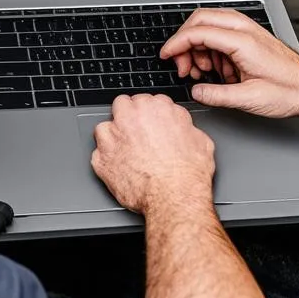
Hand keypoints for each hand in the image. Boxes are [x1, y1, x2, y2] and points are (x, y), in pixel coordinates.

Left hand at [91, 94, 214, 214]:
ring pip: (105, 127)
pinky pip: (97, 153)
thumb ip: (183, 126)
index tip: (151, 123)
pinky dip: (106, 159)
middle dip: (128, 116)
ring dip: (113, 137)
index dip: (149, 114)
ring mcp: (112, 137)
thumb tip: (181, 126)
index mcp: (155, 108)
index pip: (146, 100)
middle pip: (122, 105)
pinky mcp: (101, 159)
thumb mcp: (200, 140)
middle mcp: (130, 118)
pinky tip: (119, 167)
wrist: (174, 197)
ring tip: (125, 151)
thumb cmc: (188, 172)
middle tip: (137, 133)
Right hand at [160, 9, 298, 117]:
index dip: (177, 44)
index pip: (198, 31)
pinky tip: (216, 70)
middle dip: (185, 43)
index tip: (166, 56)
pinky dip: (210, 49)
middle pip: (200, 19)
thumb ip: (217, 95)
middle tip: (184, 67)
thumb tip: (196, 92)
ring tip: (202, 73)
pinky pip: (219, 33)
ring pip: (208, 24)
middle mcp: (244, 29)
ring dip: (198, 47)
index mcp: (242, 41)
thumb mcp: (249, 99)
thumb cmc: (288, 91)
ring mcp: (247, 30)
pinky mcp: (248, 36)